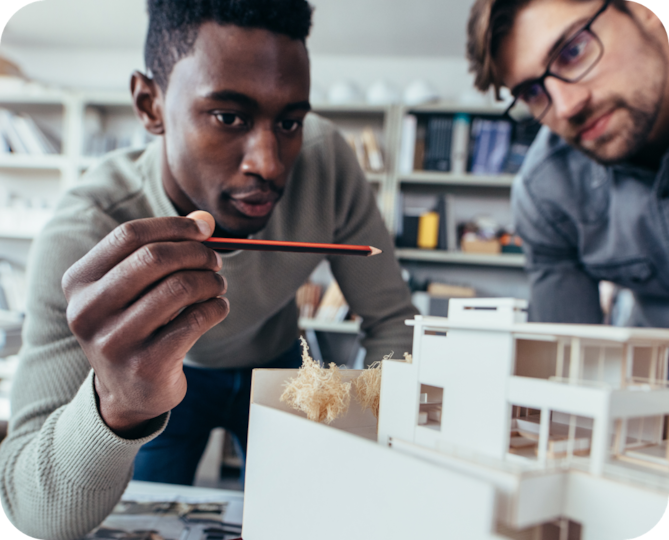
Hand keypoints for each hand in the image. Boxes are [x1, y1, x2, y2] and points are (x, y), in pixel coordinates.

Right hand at [62, 211, 228, 436]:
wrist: (127, 393)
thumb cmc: (135, 326)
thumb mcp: (134, 288)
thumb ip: (163, 249)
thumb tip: (204, 220)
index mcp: (79, 283)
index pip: (129, 236)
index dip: (173, 227)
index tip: (203, 230)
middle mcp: (88, 311)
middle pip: (155, 258)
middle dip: (196, 253)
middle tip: (215, 261)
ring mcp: (115, 342)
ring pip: (179, 288)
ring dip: (210, 281)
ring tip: (217, 285)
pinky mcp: (147, 366)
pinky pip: (196, 320)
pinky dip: (216, 307)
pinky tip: (217, 308)